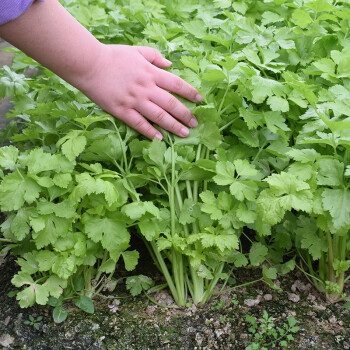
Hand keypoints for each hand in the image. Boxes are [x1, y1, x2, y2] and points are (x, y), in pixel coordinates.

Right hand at [75, 44, 201, 139]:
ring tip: (184, 133)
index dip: (190, 93)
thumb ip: (155, 57)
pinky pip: (139, 124)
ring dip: (173, 126)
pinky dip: (151, 132)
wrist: (89, 64)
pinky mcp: (122, 111)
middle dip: (185, 114)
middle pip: (171, 103)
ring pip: (159, 116)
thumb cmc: (113, 56)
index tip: (200, 100)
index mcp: (151, 73)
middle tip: (195, 123)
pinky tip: (161, 138)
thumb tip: (170, 65)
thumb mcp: (137, 51)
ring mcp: (134, 101)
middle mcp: (146, 88)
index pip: (176, 84)